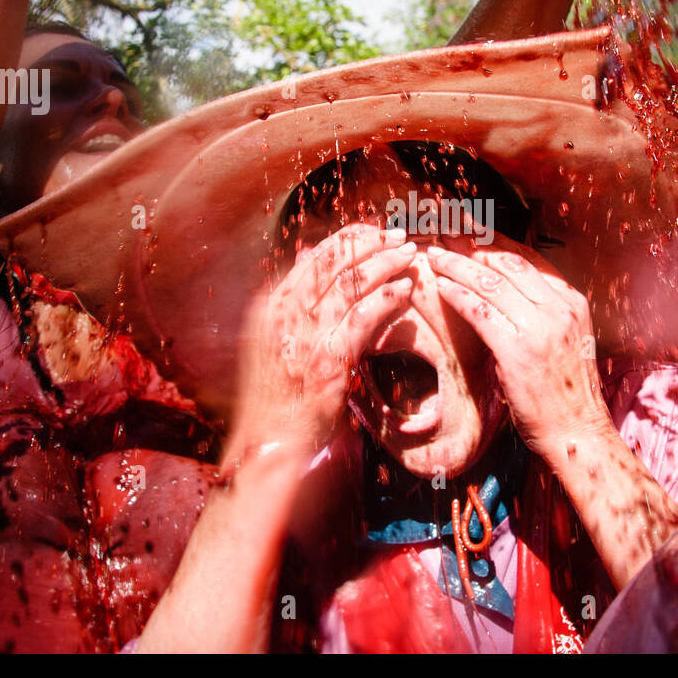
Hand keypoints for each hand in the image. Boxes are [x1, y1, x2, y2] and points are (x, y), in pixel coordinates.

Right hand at [230, 224, 415, 458]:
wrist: (268, 445)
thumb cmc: (279, 397)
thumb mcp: (277, 341)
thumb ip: (296, 303)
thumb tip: (311, 257)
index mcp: (272, 306)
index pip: (315, 256)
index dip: (350, 238)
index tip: (376, 232)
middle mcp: (283, 314)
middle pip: (333, 261)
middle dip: (371, 243)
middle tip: (400, 237)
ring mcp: (302, 337)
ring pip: (350, 283)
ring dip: (385, 263)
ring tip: (409, 256)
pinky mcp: (326, 361)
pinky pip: (362, 317)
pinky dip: (386, 298)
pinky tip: (404, 290)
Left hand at [425, 235, 611, 457]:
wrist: (579, 432)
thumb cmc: (565, 392)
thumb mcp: (564, 340)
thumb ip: (541, 311)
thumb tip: (504, 287)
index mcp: (571, 301)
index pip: (527, 257)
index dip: (493, 240)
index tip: (468, 227)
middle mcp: (560, 308)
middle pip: (506, 262)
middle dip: (470, 243)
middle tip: (443, 230)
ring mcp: (542, 328)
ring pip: (490, 282)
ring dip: (457, 264)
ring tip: (434, 253)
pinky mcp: (519, 351)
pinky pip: (481, 312)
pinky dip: (457, 296)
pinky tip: (440, 286)